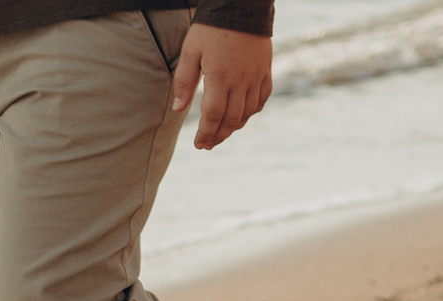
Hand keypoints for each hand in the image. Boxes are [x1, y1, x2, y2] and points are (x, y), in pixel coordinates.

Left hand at [172, 24, 271, 149]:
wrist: (241, 6)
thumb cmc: (211, 28)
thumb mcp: (190, 51)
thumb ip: (184, 81)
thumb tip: (178, 109)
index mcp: (220, 78)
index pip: (213, 116)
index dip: (205, 134)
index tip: (199, 144)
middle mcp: (240, 82)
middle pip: (231, 120)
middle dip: (218, 136)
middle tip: (208, 144)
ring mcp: (255, 78)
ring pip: (247, 113)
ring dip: (233, 127)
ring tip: (221, 132)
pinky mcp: (265, 71)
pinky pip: (261, 100)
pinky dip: (251, 112)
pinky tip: (242, 116)